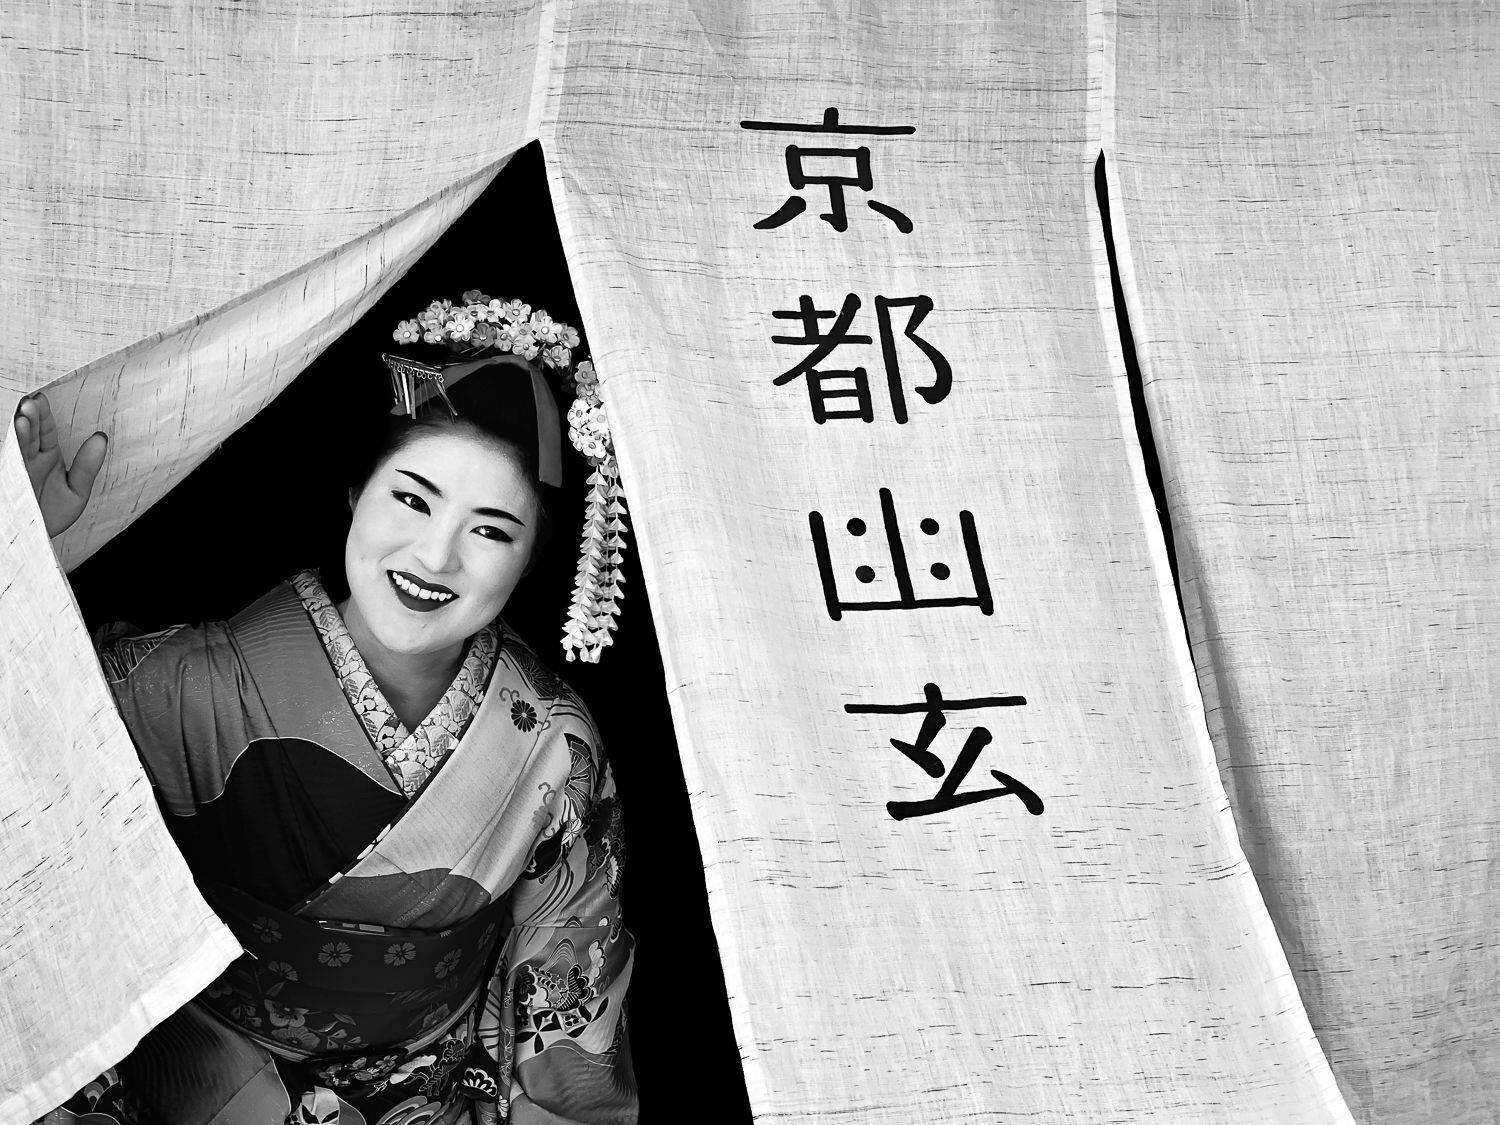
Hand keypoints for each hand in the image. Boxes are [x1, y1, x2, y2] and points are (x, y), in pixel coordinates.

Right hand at [12, 392, 107, 537]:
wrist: (34, 540)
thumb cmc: (53, 515)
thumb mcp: (76, 491)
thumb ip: (88, 466)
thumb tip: (101, 437)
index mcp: (47, 456)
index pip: (44, 430)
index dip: (43, 416)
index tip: (42, 399)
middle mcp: (27, 458)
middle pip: (26, 433)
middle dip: (28, 418)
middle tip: (31, 403)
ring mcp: (14, 468)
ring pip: (14, 445)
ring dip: (17, 431)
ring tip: (21, 417)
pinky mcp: (7, 476)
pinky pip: (6, 461)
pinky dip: (7, 450)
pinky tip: (11, 438)